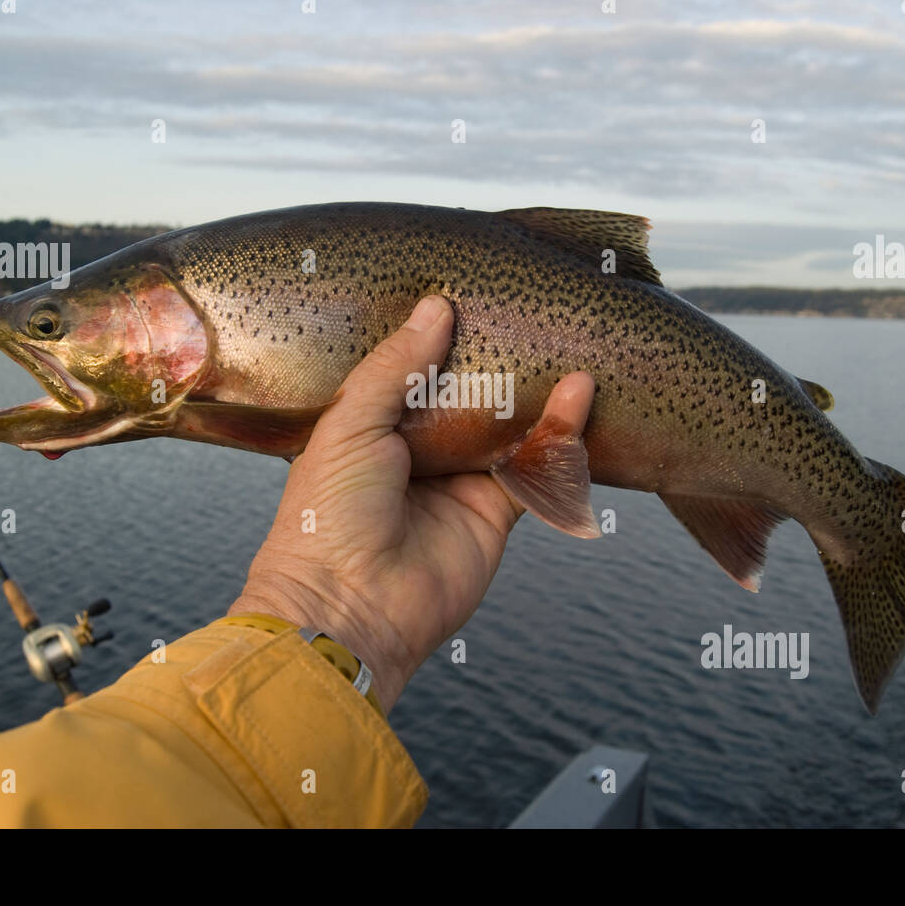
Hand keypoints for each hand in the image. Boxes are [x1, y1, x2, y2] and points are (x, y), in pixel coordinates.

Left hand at [229, 296, 594, 711]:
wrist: (349, 608)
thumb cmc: (326, 518)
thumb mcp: (349, 424)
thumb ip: (394, 367)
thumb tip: (435, 307)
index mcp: (372, 429)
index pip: (414, 373)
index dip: (440, 340)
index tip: (471, 297)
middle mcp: (419, 453)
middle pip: (470, 397)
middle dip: (499, 361)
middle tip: (529, 315)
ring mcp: (460, 483)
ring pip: (510, 426)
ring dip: (540, 390)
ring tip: (567, 346)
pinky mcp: (496, 513)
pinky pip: (536, 466)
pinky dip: (561, 433)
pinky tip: (578, 395)